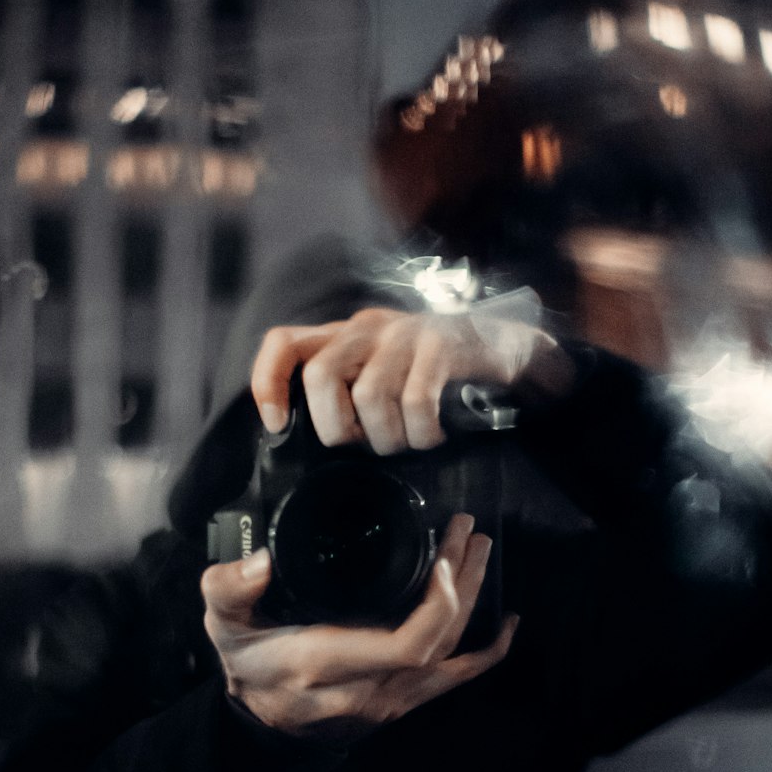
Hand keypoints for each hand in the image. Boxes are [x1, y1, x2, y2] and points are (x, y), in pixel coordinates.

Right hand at [201, 513, 518, 738]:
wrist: (260, 726)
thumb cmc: (247, 664)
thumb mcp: (222, 624)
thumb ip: (229, 589)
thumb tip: (260, 562)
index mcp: (323, 665)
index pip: (403, 647)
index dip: (438, 603)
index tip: (446, 554)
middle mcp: (365, 691)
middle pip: (437, 645)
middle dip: (462, 585)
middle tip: (468, 532)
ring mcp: (389, 702)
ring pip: (450, 657)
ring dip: (472, 602)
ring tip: (479, 550)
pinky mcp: (402, 702)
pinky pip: (454, 680)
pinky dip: (486, 653)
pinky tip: (507, 623)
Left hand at [251, 304, 572, 453]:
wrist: (502, 347)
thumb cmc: (434, 373)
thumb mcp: (382, 375)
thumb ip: (346, 395)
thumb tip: (309, 443)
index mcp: (343, 334)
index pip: (284, 342)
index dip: (269, 383)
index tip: (277, 425)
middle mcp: (367, 326)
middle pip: (320, 375)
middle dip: (335, 427)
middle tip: (360, 444)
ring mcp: (404, 333)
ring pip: (369, 396)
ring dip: (387, 437)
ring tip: (407, 443)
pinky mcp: (441, 346)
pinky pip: (416, 402)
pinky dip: (421, 433)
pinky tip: (432, 437)